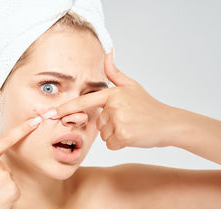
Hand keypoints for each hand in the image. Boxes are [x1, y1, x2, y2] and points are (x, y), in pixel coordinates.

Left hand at [46, 50, 179, 149]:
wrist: (169, 123)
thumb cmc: (149, 106)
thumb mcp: (132, 86)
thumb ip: (115, 73)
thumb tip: (108, 52)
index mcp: (113, 94)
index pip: (84, 102)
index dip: (66, 109)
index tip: (50, 114)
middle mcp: (114, 106)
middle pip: (98, 123)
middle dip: (110, 125)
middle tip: (128, 120)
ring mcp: (119, 121)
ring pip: (104, 135)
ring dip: (115, 135)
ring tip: (132, 127)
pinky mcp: (124, 135)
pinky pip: (111, 144)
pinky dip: (119, 144)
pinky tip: (133, 136)